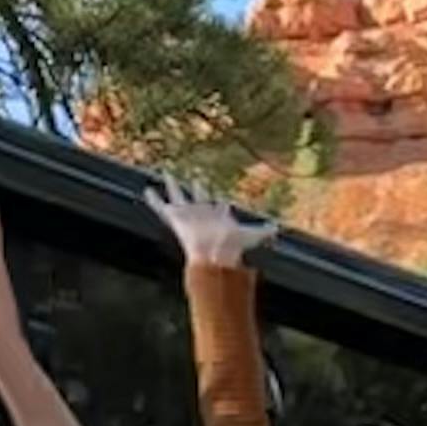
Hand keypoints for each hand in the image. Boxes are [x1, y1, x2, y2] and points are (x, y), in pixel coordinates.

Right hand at [145, 176, 275, 268]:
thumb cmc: (231, 244)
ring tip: (167, 173)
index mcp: (217, 216)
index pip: (219, 206)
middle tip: (195, 176)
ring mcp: (187, 214)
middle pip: (198, 197)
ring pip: (178, 196)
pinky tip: (147, 190)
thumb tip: (279, 229)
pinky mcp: (176, 218)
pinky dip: (154, 200)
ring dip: (173, 185)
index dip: (221, 204)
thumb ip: (264, 231)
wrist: (213, 252)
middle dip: (197, 186)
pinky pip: (161, 207)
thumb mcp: (252, 234)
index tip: (223, 200)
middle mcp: (201, 213)